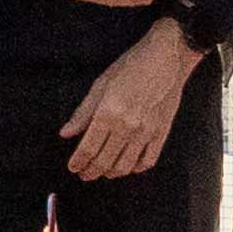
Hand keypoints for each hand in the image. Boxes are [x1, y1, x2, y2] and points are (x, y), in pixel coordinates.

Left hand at [59, 22, 199, 180]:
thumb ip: (83, 112)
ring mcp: (146, 131)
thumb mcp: (101, 84)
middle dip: (91, 171)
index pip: (88, 148)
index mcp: (108, 113)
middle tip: (85, 173)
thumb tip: (66, 132)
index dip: (78, 162)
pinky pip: (148, 161)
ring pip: (125, 165)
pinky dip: (135, 168)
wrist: (166, 57)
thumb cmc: (132, 66)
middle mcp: (127, 126)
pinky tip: (128, 166)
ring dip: (111, 173)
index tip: (73, 167)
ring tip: (103, 172)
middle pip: (104, 161)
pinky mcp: (161, 133)